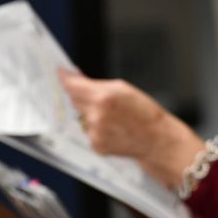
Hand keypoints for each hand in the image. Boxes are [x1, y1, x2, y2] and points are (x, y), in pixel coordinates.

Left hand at [58, 69, 202, 186]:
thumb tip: (78, 77)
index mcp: (103, 97)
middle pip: (74, 100)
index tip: (60, 73)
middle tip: (99, 98)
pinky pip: (88, 131)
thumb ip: (98, 84)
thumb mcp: (125, 90)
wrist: (157, 140)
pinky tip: (114, 129)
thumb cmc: (146, 113)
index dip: (65, 78)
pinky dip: (97, 128)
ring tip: (114, 118)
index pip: (73, 85)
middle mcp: (96, 115)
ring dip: (91, 114)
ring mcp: (95, 132)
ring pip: (82, 116)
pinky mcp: (96, 145)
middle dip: (82, 96)